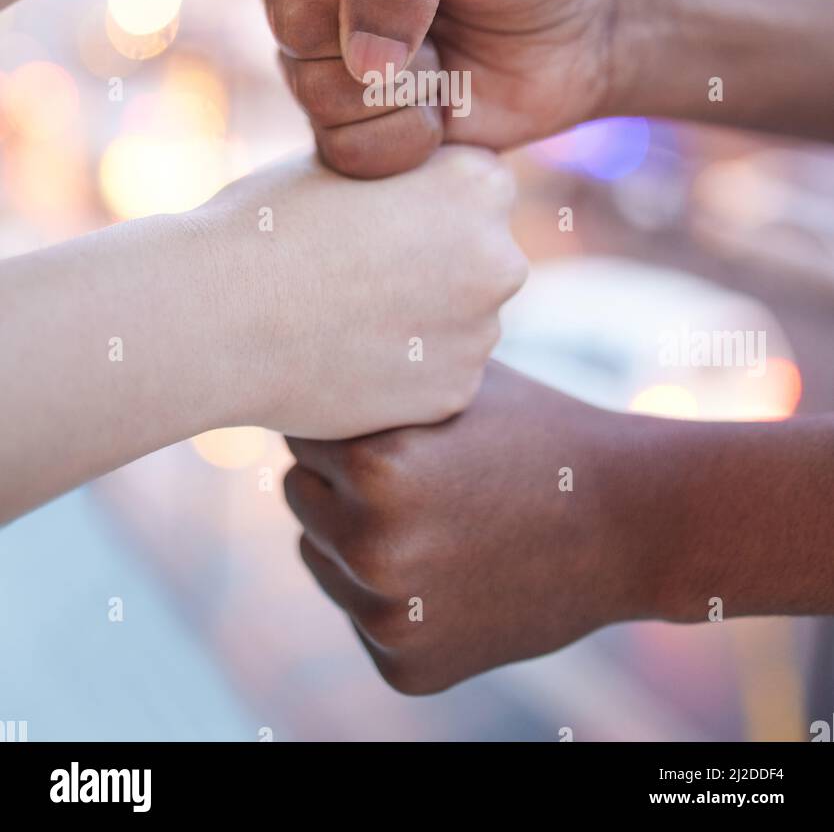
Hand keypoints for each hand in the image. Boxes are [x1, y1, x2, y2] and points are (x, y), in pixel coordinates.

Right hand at [198, 150, 526, 437]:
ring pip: (462, 320)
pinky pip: (438, 374)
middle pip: (480, 256)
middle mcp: (499, 257)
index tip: (374, 220)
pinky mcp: (454, 392)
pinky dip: (404, 371)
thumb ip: (404, 170)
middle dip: (436, 264)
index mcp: (478, 183)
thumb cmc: (267, 224)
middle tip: (358, 272)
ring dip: (422, 320)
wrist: (215, 316)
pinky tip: (347, 356)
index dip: (424, 203)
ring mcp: (482, 331)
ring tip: (343, 316)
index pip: (476, 189)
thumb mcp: (347, 162)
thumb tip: (421, 178)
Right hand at [261, 0, 617, 175]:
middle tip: (445, 9)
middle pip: (290, 20)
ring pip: (311, 91)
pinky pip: (341, 151)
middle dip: (386, 25)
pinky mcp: (346, 127)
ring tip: (446, 57)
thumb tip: (361, 62)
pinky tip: (442, 109)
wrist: (583, 34)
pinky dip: (407, 138)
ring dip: (404, 84)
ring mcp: (320, 60)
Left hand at [283, 362, 659, 692]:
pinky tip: (455, 570)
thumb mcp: (456, 382)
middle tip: (417, 470)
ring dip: (356, 537)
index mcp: (376, 466)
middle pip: (300, 494)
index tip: (391, 419)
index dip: (347, 420)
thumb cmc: (537, 432)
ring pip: (321, 555)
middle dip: (339, 479)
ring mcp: (388, 618)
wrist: (629, 521)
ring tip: (438, 516)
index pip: (301, 430)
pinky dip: (395, 596)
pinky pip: (363, 613)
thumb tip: (302, 358)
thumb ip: (376, 375)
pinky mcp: (406, 669)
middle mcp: (372, 548)